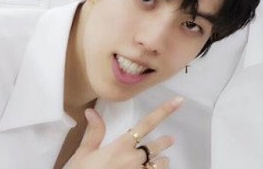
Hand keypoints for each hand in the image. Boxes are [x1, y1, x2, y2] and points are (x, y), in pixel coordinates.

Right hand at [63, 97, 181, 168]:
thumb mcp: (83, 154)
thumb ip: (94, 133)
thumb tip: (91, 111)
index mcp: (121, 146)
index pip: (147, 124)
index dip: (164, 111)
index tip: (179, 101)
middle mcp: (133, 159)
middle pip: (157, 146)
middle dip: (164, 142)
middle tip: (169, 140)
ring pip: (159, 165)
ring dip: (161, 162)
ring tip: (161, 161)